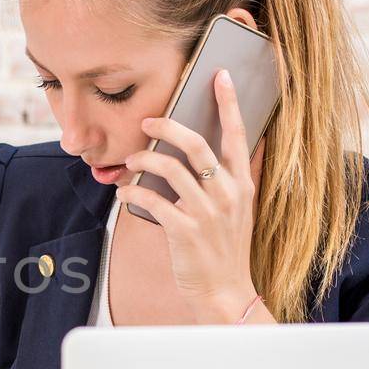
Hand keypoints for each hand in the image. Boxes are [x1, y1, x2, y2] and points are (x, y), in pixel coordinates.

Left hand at [118, 68, 264, 323]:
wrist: (225, 291)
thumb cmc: (224, 248)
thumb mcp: (238, 211)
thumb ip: (232, 179)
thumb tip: (224, 148)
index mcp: (242, 185)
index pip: (238, 135)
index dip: (229, 103)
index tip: (220, 76)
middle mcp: (228, 194)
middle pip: (196, 145)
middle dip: (167, 127)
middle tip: (147, 122)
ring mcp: (207, 213)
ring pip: (170, 168)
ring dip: (144, 159)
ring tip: (132, 161)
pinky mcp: (184, 231)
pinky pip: (152, 200)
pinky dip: (133, 192)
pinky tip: (125, 193)